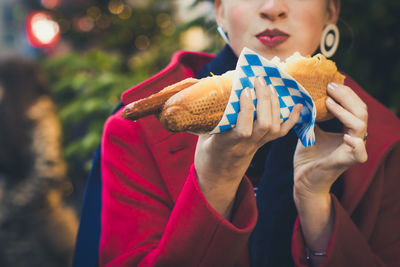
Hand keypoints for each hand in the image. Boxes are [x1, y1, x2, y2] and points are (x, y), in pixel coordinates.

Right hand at [194, 77, 301, 217]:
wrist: (218, 172)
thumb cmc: (208, 147)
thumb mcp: (204, 132)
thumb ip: (212, 114)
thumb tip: (217, 84)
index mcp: (227, 144)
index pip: (243, 130)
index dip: (246, 109)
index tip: (245, 90)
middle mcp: (246, 146)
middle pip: (264, 125)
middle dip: (264, 100)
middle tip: (259, 80)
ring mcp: (257, 145)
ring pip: (274, 127)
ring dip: (275, 104)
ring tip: (269, 86)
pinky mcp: (264, 144)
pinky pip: (282, 133)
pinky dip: (292, 118)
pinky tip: (298, 105)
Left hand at [293, 82, 367, 197]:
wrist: (303, 180)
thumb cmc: (309, 156)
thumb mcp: (309, 131)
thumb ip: (313, 116)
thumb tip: (305, 96)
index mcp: (348, 130)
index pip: (354, 106)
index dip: (345, 94)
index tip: (329, 84)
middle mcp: (354, 138)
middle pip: (360, 111)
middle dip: (346, 96)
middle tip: (329, 87)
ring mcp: (352, 150)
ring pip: (361, 126)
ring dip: (344, 112)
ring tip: (328, 102)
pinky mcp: (347, 163)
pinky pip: (359, 153)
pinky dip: (355, 144)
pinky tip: (346, 136)